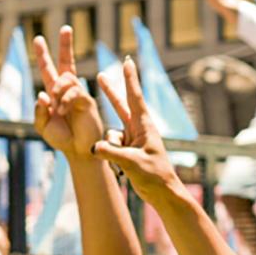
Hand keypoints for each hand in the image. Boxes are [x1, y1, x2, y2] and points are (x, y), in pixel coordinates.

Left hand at [32, 28, 104, 161]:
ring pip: (65, 79)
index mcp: (54, 93)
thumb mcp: (42, 126)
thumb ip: (39, 111)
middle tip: (66, 27)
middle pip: (66, 62)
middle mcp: (66, 90)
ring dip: (57, 93)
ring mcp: (78, 93)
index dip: (43, 55)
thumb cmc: (61, 139)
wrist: (78, 150)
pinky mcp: (86, 99)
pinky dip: (64, 100)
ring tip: (58, 110)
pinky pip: (73, 91)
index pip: (48, 69)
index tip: (38, 39)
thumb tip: (43, 94)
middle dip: (65, 44)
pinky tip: (62, 111)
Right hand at [95, 57, 184, 199]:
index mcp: (144, 126)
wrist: (162, 192)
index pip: (134, 97)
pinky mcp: (127, 150)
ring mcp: (132, 139)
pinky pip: (109, 148)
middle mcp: (138, 129)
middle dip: (110, 92)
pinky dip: (110, 157)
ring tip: (126, 165)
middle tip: (100, 74)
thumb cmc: (154, 176)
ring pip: (110, 135)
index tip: (128, 61)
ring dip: (110, 149)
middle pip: (120, 106)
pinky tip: (122, 170)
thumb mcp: (131, 163)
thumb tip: (93, 147)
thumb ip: (110, 152)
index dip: (130, 78)